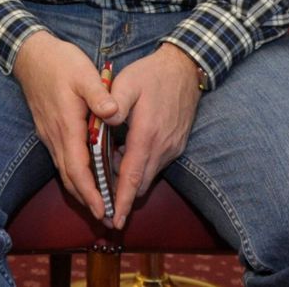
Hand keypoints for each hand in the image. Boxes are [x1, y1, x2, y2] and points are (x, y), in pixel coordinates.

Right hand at [12, 32, 117, 214]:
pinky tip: (87, 176)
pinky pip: (61, 159)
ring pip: (64, 170)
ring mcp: (49, 134)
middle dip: (86, 199)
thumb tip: (113, 112)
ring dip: (80, 189)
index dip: (90, 191)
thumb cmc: (59, 62)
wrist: (30, 54)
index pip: (77, 168)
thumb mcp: (83, 73)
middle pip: (69, 177)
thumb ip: (99, 94)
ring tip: (98, 204)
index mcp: (67, 125)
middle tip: (105, 216)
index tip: (102, 209)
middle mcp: (55, 135)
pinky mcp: (48, 130)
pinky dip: (74, 174)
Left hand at [104, 43, 202, 226]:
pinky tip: (126, 157)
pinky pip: (156, 165)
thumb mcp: (128, 82)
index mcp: (147, 134)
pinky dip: (141, 168)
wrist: (185, 69)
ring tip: (109, 179)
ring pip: (149, 175)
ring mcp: (172, 147)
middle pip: (142, 183)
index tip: (115, 219)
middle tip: (104, 207)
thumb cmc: (152, 74)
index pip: (133, 176)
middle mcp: (163, 147)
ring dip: (132, 181)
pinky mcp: (176, 145)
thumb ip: (114, 103)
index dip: (122, 200)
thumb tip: (104, 122)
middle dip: (124, 198)